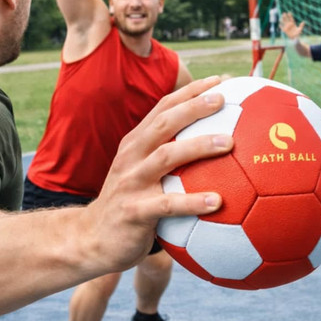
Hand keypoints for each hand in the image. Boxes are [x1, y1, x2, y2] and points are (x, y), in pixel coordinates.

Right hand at [88, 76, 233, 270]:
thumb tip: (217, 147)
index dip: (191, 91)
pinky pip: (168, 205)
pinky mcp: (134, 211)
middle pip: (165, 122)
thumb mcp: (142, 174)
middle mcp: (132, 156)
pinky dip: (193, 201)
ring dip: (198, 146)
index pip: (164, 107)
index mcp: (136, 143)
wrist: (91, 240)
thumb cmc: (131, 204)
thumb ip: (171, 159)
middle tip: (224, 100)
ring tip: (228, 143)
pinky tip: (218, 202)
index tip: (221, 81)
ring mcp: (131, 182)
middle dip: (194, 107)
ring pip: (166, 156)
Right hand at [280, 12, 304, 38]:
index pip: (291, 19)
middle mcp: (289, 25)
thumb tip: (304, 22)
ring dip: (282, 20)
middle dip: (285, 17)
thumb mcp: (300, 29)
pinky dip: (281, 26)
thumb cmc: (298, 33)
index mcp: (293, 23)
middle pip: (287, 20)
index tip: (289, 12)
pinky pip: (282, 28)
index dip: (290, 16)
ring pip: (284, 23)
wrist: (295, 37)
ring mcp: (287, 27)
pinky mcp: (285, 30)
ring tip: (281, 18)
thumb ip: (301, 26)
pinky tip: (280, 24)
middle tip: (283, 13)